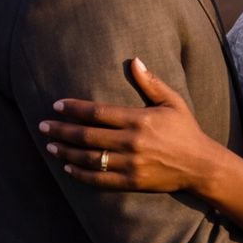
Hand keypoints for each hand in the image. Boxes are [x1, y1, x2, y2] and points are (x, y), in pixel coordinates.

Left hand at [43, 60, 222, 194]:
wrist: (200, 165)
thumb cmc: (186, 129)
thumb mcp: (172, 101)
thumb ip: (151, 82)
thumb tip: (134, 61)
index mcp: (139, 119)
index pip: (98, 112)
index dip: (74, 108)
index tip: (57, 105)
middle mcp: (132, 142)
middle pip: (87, 135)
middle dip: (62, 130)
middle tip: (42, 126)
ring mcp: (130, 164)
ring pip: (89, 158)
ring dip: (66, 151)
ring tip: (50, 145)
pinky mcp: (131, 181)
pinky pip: (99, 179)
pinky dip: (80, 174)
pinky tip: (67, 167)